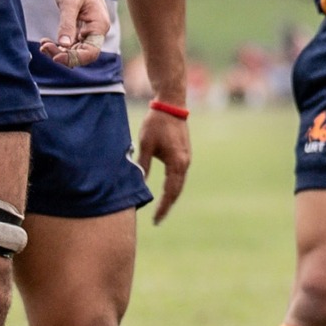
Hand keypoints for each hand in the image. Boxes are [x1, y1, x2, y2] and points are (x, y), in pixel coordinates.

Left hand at [42, 0, 109, 66]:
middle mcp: (97, 29)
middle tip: (44, 47)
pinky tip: (46, 41)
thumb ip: (67, 24)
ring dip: (60, 50)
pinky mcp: (82, 27)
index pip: (90, 53)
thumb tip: (64, 45)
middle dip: (63, 54)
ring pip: (76, 49)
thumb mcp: (68, 2)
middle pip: (82, 53)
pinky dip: (60, 44)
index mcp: (99, 25)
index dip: (73, 59)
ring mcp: (90, 29)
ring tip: (43, 44)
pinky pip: (72, 42)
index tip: (55, 57)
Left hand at [138, 106, 192, 223]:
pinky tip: (166, 189)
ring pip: (179, 183)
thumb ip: (143, 165)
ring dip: (171, 195)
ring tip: (161, 207)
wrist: (171, 105)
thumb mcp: (146, 145)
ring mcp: (186, 158)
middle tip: (158, 219)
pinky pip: (179, 175)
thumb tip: (139, 184)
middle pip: (177, 191)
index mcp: (177, 163)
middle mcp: (184, 163)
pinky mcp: (184, 153)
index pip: (170, 192)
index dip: (163, 207)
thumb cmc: (156, 123)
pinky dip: (173, 185)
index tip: (156, 220)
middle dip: (167, 205)